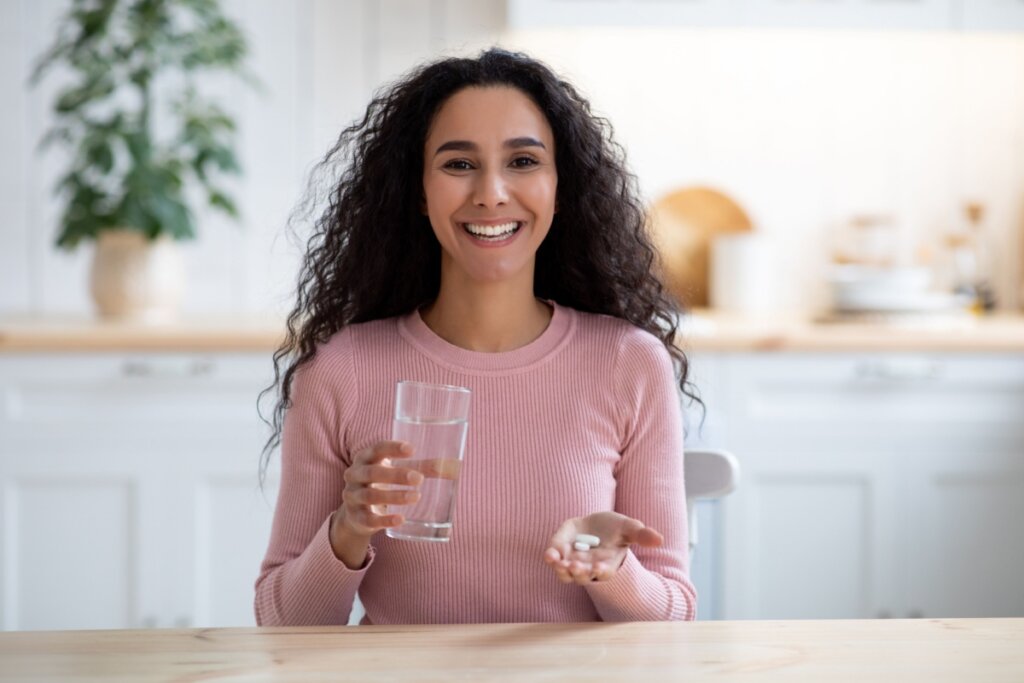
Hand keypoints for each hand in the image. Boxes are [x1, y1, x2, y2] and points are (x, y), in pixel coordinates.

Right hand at [331, 440, 422, 541]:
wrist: (356, 511)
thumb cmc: (382, 482)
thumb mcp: (398, 470)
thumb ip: (423, 467)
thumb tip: (456, 467)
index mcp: (366, 457)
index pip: (377, 449)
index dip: (392, 448)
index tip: (412, 450)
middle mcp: (355, 474)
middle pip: (373, 473)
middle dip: (396, 475)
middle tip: (419, 478)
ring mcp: (352, 496)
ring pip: (371, 495)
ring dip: (394, 496)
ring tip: (416, 497)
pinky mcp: (356, 517)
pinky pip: (369, 519)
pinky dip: (385, 520)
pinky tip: (400, 519)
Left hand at [543, 512, 663, 584]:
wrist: (596, 525)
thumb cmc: (615, 530)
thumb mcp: (629, 528)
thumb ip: (642, 534)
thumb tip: (660, 539)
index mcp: (607, 564)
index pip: (604, 573)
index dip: (602, 571)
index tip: (600, 568)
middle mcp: (588, 567)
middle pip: (582, 576)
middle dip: (578, 572)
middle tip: (575, 567)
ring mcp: (572, 561)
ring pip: (565, 573)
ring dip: (561, 569)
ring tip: (559, 563)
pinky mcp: (560, 551)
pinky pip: (554, 559)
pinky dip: (551, 558)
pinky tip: (550, 554)